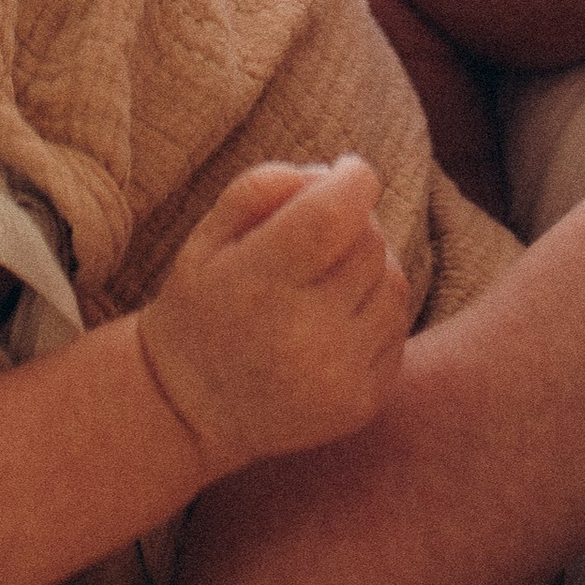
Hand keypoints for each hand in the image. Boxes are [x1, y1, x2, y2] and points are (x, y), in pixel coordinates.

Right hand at [137, 157, 410, 480]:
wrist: (188, 415)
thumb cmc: (197, 312)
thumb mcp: (204, 240)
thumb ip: (261, 189)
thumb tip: (329, 173)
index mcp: (260, 284)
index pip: (333, 214)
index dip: (353, 178)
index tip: (346, 169)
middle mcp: (306, 333)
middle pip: (370, 244)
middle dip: (356, 221)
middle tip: (324, 229)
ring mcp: (339, 375)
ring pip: (393, 285)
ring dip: (372, 265)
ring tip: (331, 273)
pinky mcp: (362, 403)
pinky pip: (396, 332)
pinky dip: (376, 311)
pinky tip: (339, 317)